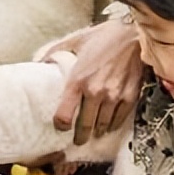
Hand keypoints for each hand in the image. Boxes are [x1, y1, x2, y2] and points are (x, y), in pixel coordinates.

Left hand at [51, 19, 142, 145]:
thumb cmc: (104, 36)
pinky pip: (119, 120)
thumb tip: (39, 62)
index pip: (63, 115)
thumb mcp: (76, 40)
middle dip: (80, 136)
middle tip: (78, 140)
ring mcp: (113, 96)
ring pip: (102, 125)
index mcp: (78, 79)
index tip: (61, 127)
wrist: (134, 34)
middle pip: (84, 126)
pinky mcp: (129, 97)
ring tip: (94, 134)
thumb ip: (55, 51)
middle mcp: (95, 91)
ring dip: (97, 132)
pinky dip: (113, 125)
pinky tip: (109, 125)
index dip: (60, 125)